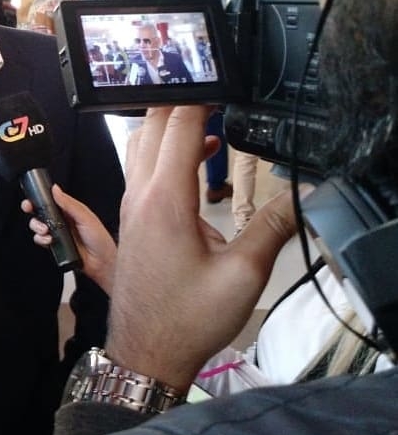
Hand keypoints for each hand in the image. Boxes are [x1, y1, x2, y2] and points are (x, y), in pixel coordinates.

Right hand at [21, 184, 116, 290]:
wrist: (102, 262)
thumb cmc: (100, 238)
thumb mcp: (85, 217)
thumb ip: (69, 204)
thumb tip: (55, 189)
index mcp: (69, 210)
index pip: (51, 201)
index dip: (39, 198)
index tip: (32, 198)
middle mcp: (62, 221)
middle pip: (40, 212)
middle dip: (32, 211)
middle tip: (31, 210)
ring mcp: (57, 234)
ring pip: (38, 226)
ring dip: (37, 226)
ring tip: (46, 230)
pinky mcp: (55, 246)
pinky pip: (41, 240)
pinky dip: (41, 240)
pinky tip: (49, 241)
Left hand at [106, 106, 298, 391]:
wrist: (146, 352)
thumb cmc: (188, 318)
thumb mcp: (243, 274)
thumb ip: (274, 226)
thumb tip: (304, 191)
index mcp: (164, 200)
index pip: (177, 127)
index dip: (200, 98)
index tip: (221, 82)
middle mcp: (139, 196)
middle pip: (150, 126)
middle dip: (178, 101)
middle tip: (211, 90)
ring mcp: (130, 208)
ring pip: (140, 146)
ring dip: (166, 125)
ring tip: (205, 117)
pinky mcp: (132, 221)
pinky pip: (141, 169)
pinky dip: (163, 151)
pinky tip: (195, 159)